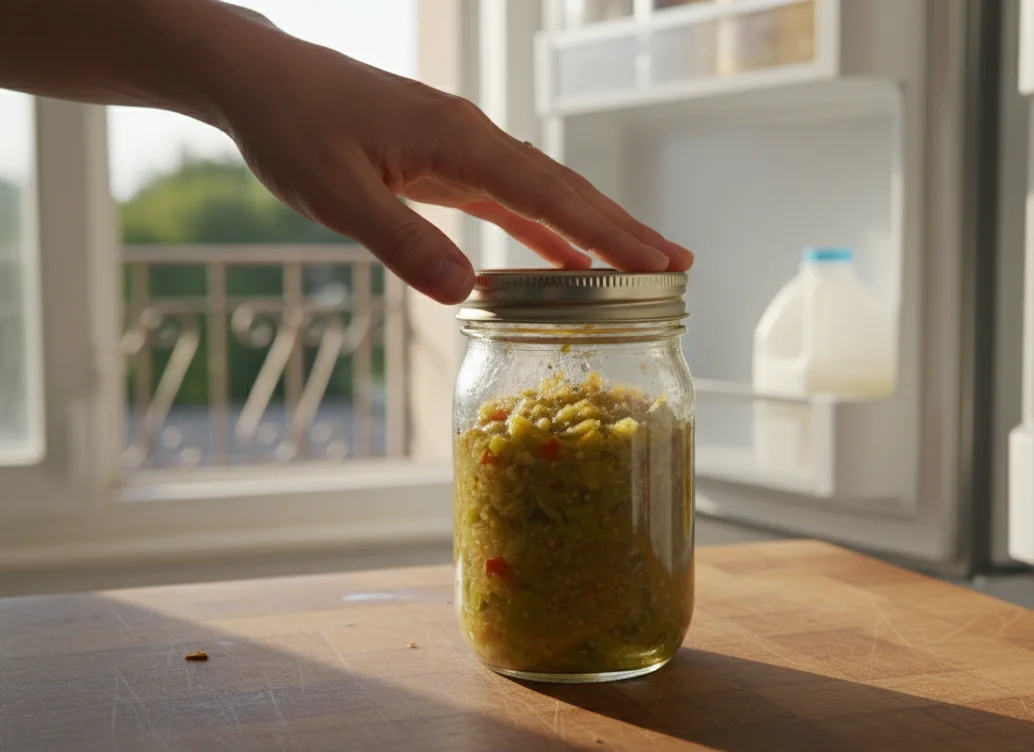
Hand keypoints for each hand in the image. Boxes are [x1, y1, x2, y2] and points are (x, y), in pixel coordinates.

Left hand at [213, 28, 692, 303]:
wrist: (259, 81)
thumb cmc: (291, 129)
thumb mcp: (335, 194)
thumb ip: (401, 240)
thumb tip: (467, 292)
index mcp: (459, 141)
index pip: (552, 195)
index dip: (609, 232)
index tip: (657, 263)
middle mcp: (474, 139)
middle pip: (566, 189)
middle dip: (623, 229)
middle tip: (678, 267)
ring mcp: (464, 148)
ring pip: (546, 193)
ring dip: (595, 228)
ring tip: (643, 264)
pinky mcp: (446, 161)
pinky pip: (512, 199)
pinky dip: (546, 230)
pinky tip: (567, 260)